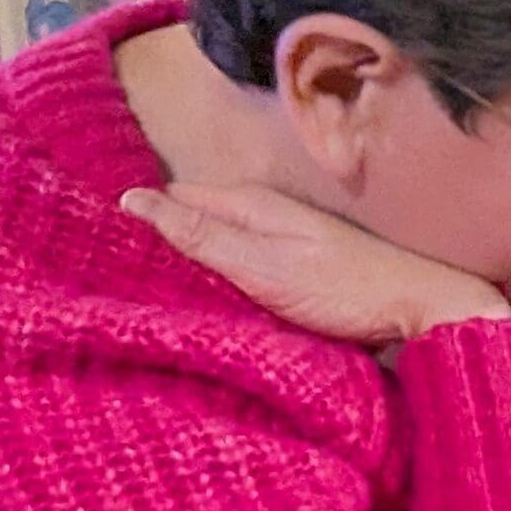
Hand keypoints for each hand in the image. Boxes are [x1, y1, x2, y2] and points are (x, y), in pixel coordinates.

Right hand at [121, 184, 510, 345]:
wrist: (423, 311)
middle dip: (154, 241)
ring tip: (138, 291)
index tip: (88, 245)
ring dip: (185, 264)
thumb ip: (202, 235)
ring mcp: (281, 242)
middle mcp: (264, 214)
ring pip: (215, 246)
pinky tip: (199, 304)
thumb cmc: (348, 290)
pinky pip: (239, 268)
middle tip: (103, 274)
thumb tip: (134, 202)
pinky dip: (216, 281)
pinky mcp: (295, 271)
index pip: (172, 198)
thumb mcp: (262, 265)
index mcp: (251, 202)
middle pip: (191, 221)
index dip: (134, 218)